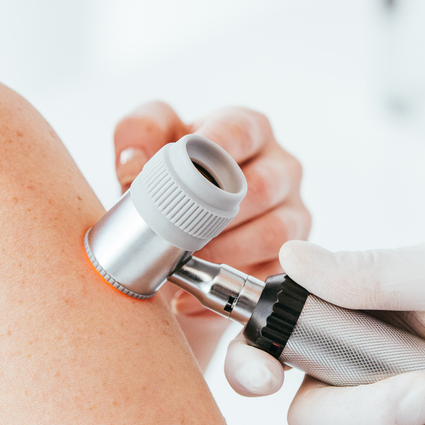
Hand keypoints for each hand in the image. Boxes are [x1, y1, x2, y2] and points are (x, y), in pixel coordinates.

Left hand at [113, 101, 310, 366]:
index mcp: (248, 130)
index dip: (214, 149)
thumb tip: (133, 165)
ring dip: (224, 250)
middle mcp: (279, 168)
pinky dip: (226, 286)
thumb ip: (137, 134)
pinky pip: (270, 272)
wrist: (178, 238)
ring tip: (185, 261)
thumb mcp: (149, 147)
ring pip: (274, 231)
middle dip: (216, 212)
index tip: (185, 170)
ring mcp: (292, 212)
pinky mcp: (289, 256)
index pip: (239, 130)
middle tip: (177, 228)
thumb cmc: (171, 181)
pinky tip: (188, 294)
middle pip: (262, 185)